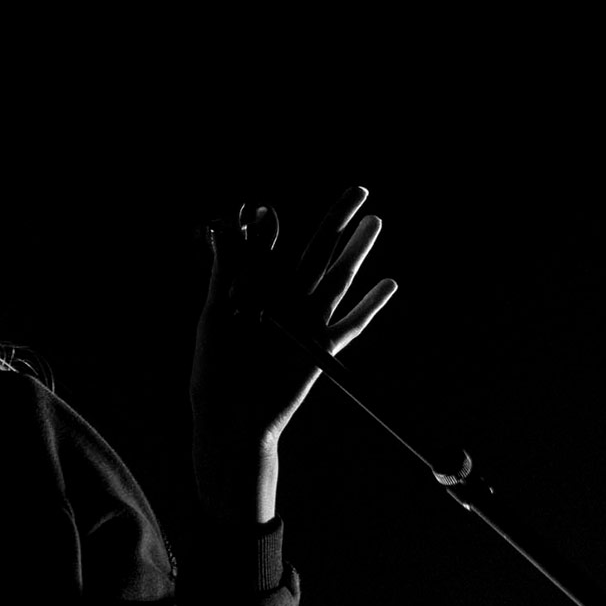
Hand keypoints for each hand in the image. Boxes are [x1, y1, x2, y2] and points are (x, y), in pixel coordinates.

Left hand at [189, 187, 397, 521]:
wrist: (231, 416)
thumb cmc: (216, 368)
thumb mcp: (217, 311)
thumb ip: (230, 267)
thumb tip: (236, 220)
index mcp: (255, 294)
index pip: (268, 250)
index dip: (268, 228)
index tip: (258, 206)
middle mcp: (285, 304)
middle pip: (317, 254)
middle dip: (336, 222)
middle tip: (358, 189)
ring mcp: (306, 324)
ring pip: (338, 279)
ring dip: (357, 251)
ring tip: (375, 221)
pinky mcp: (321, 349)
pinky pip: (352, 323)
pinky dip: (371, 304)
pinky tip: (390, 283)